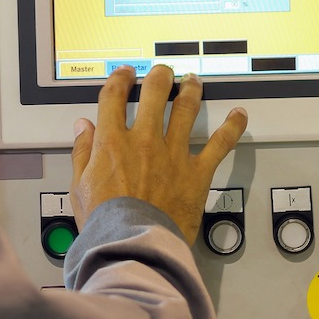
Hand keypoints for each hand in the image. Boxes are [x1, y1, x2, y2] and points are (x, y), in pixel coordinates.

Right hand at [69, 65, 247, 242]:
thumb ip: (82, 152)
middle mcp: (144, 141)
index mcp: (112, 143)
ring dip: (190, 90)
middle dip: (159, 76)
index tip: (124, 74)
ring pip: (186, 109)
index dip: (120, 79)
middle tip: (162, 72)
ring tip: (192, 81)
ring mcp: (173, 154)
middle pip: (155, 93)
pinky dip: (232, 127)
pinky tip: (238, 115)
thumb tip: (83, 127)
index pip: (114, 97)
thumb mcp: (79, 187)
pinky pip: (220, 144)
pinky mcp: (197, 172)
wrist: (133, 245)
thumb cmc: (106, 223)